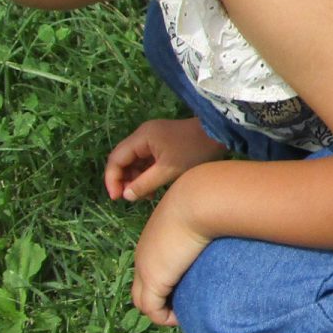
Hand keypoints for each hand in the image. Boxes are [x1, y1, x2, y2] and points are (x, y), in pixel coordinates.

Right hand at [104, 117, 226, 202]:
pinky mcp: (161, 143)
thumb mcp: (169, 171)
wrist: (219, 134)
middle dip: (124, 180)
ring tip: (145, 196)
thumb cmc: (195, 151)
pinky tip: (152, 189)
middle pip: (123, 160)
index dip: (112, 179)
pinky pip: (146, 160)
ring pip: (134, 162)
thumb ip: (145, 184)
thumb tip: (126, 196)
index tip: (117, 198)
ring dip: (136, 179)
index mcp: (142, 138)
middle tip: (130, 198)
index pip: (116, 159)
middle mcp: (143, 135)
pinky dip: (145, 174)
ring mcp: (152, 139)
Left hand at [131, 197, 212, 327]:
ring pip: (141, 301)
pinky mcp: (154, 280)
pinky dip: (165, 318)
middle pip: (140, 287)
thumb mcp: (203, 213)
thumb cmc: (209, 202)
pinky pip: (152, 311)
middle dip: (158, 300)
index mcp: (153, 239)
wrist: (201, 200)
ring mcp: (145, 268)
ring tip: (183, 313)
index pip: (150, 267)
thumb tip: (229, 226)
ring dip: (161, 311)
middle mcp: (144, 255)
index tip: (187, 287)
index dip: (165, 281)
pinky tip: (182, 316)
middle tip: (182, 305)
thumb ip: (207, 222)